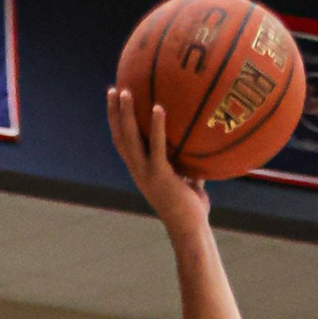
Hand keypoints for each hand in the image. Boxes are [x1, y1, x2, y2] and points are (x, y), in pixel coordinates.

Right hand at [106, 88, 209, 233]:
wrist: (189, 230)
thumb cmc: (191, 210)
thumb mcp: (190, 184)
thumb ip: (191, 168)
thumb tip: (203, 153)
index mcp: (140, 171)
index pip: (123, 143)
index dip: (116, 123)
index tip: (115, 103)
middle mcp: (138, 170)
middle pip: (119, 136)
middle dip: (114, 112)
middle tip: (113, 88)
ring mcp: (146, 173)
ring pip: (129, 138)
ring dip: (125, 114)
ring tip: (125, 91)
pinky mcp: (160, 175)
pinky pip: (156, 146)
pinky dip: (156, 126)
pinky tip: (158, 107)